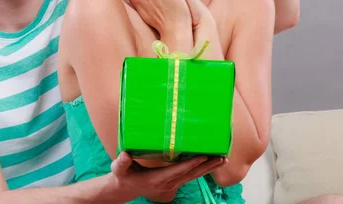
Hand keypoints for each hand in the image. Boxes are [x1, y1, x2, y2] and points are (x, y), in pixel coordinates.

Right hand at [110, 152, 225, 202]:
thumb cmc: (123, 176)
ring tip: (223, 159)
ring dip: (209, 168)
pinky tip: (211, 162)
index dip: (192, 163)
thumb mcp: (119, 170)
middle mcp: (169, 183)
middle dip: (207, 165)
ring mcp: (172, 183)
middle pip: (192, 174)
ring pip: (194, 175)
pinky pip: (191, 175)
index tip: (204, 155)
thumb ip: (121, 163)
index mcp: (158, 179)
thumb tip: (125, 155)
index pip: (179, 170)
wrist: (126, 188)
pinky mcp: (174, 181)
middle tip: (222, 157)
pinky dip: (202, 169)